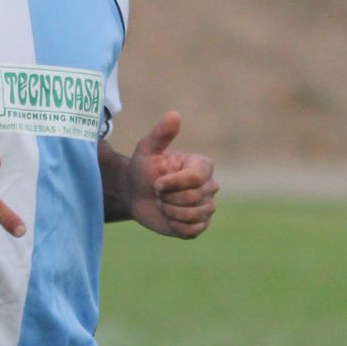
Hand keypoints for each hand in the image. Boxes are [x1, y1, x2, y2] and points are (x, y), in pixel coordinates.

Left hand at [124, 113, 217, 238]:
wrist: (136, 195)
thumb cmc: (142, 169)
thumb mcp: (147, 150)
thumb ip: (161, 134)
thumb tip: (174, 115)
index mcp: (202, 166)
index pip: (195, 179)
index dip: (172, 184)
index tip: (157, 182)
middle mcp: (210, 186)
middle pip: (193, 198)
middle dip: (168, 198)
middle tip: (159, 193)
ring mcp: (207, 206)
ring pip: (192, 215)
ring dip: (170, 212)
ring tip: (163, 204)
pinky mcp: (200, 225)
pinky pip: (192, 230)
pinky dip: (175, 225)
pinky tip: (169, 217)